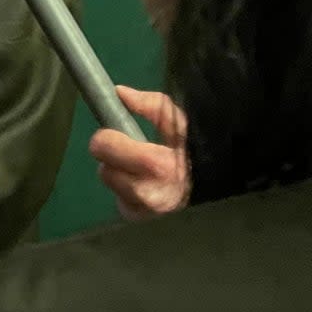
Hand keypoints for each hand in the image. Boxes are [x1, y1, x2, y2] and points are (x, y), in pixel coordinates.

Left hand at [89, 85, 189, 219]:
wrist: (207, 188)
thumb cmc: (194, 151)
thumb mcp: (179, 122)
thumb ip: (152, 104)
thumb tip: (121, 93)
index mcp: (158, 165)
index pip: (108, 147)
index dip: (107, 138)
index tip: (115, 133)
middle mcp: (148, 193)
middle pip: (104, 170)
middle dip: (111, 157)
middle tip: (125, 151)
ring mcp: (143, 210)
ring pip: (110, 183)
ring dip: (118, 173)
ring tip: (139, 168)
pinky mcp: (138, 219)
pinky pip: (119, 200)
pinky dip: (124, 191)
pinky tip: (142, 185)